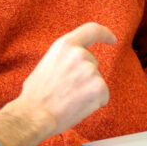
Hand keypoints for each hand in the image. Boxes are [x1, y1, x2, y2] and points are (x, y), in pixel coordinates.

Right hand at [15, 22, 113, 136]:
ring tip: (68, 99)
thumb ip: (64, 58)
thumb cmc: (36, 94)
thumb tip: (72, 63)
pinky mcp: (99, 87)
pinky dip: (94, 103)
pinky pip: (103, 96)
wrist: (34, 114)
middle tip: (66, 90)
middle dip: (84, 77)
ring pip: (96, 82)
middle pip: (93, 63)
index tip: (112, 39)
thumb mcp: (47, 63)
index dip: (104, 34)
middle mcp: (80, 54)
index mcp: (65, 45)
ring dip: (87, 91)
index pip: (91, 30)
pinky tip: (78, 106)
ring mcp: (91, 70)